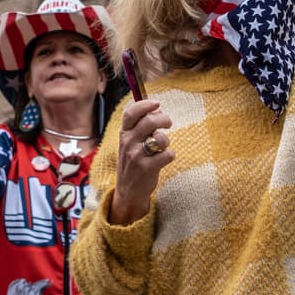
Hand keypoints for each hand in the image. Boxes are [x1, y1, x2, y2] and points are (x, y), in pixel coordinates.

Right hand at [109, 99, 174, 224]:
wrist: (128, 191)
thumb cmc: (133, 162)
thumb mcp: (129, 142)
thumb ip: (140, 126)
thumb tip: (157, 108)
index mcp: (124, 134)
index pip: (131, 113)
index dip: (145, 105)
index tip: (157, 103)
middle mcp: (128, 143)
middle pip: (149, 121)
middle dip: (164, 119)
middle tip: (168, 123)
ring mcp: (136, 156)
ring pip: (160, 138)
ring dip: (166, 140)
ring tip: (162, 146)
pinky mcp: (147, 168)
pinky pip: (168, 154)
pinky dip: (170, 155)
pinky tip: (163, 160)